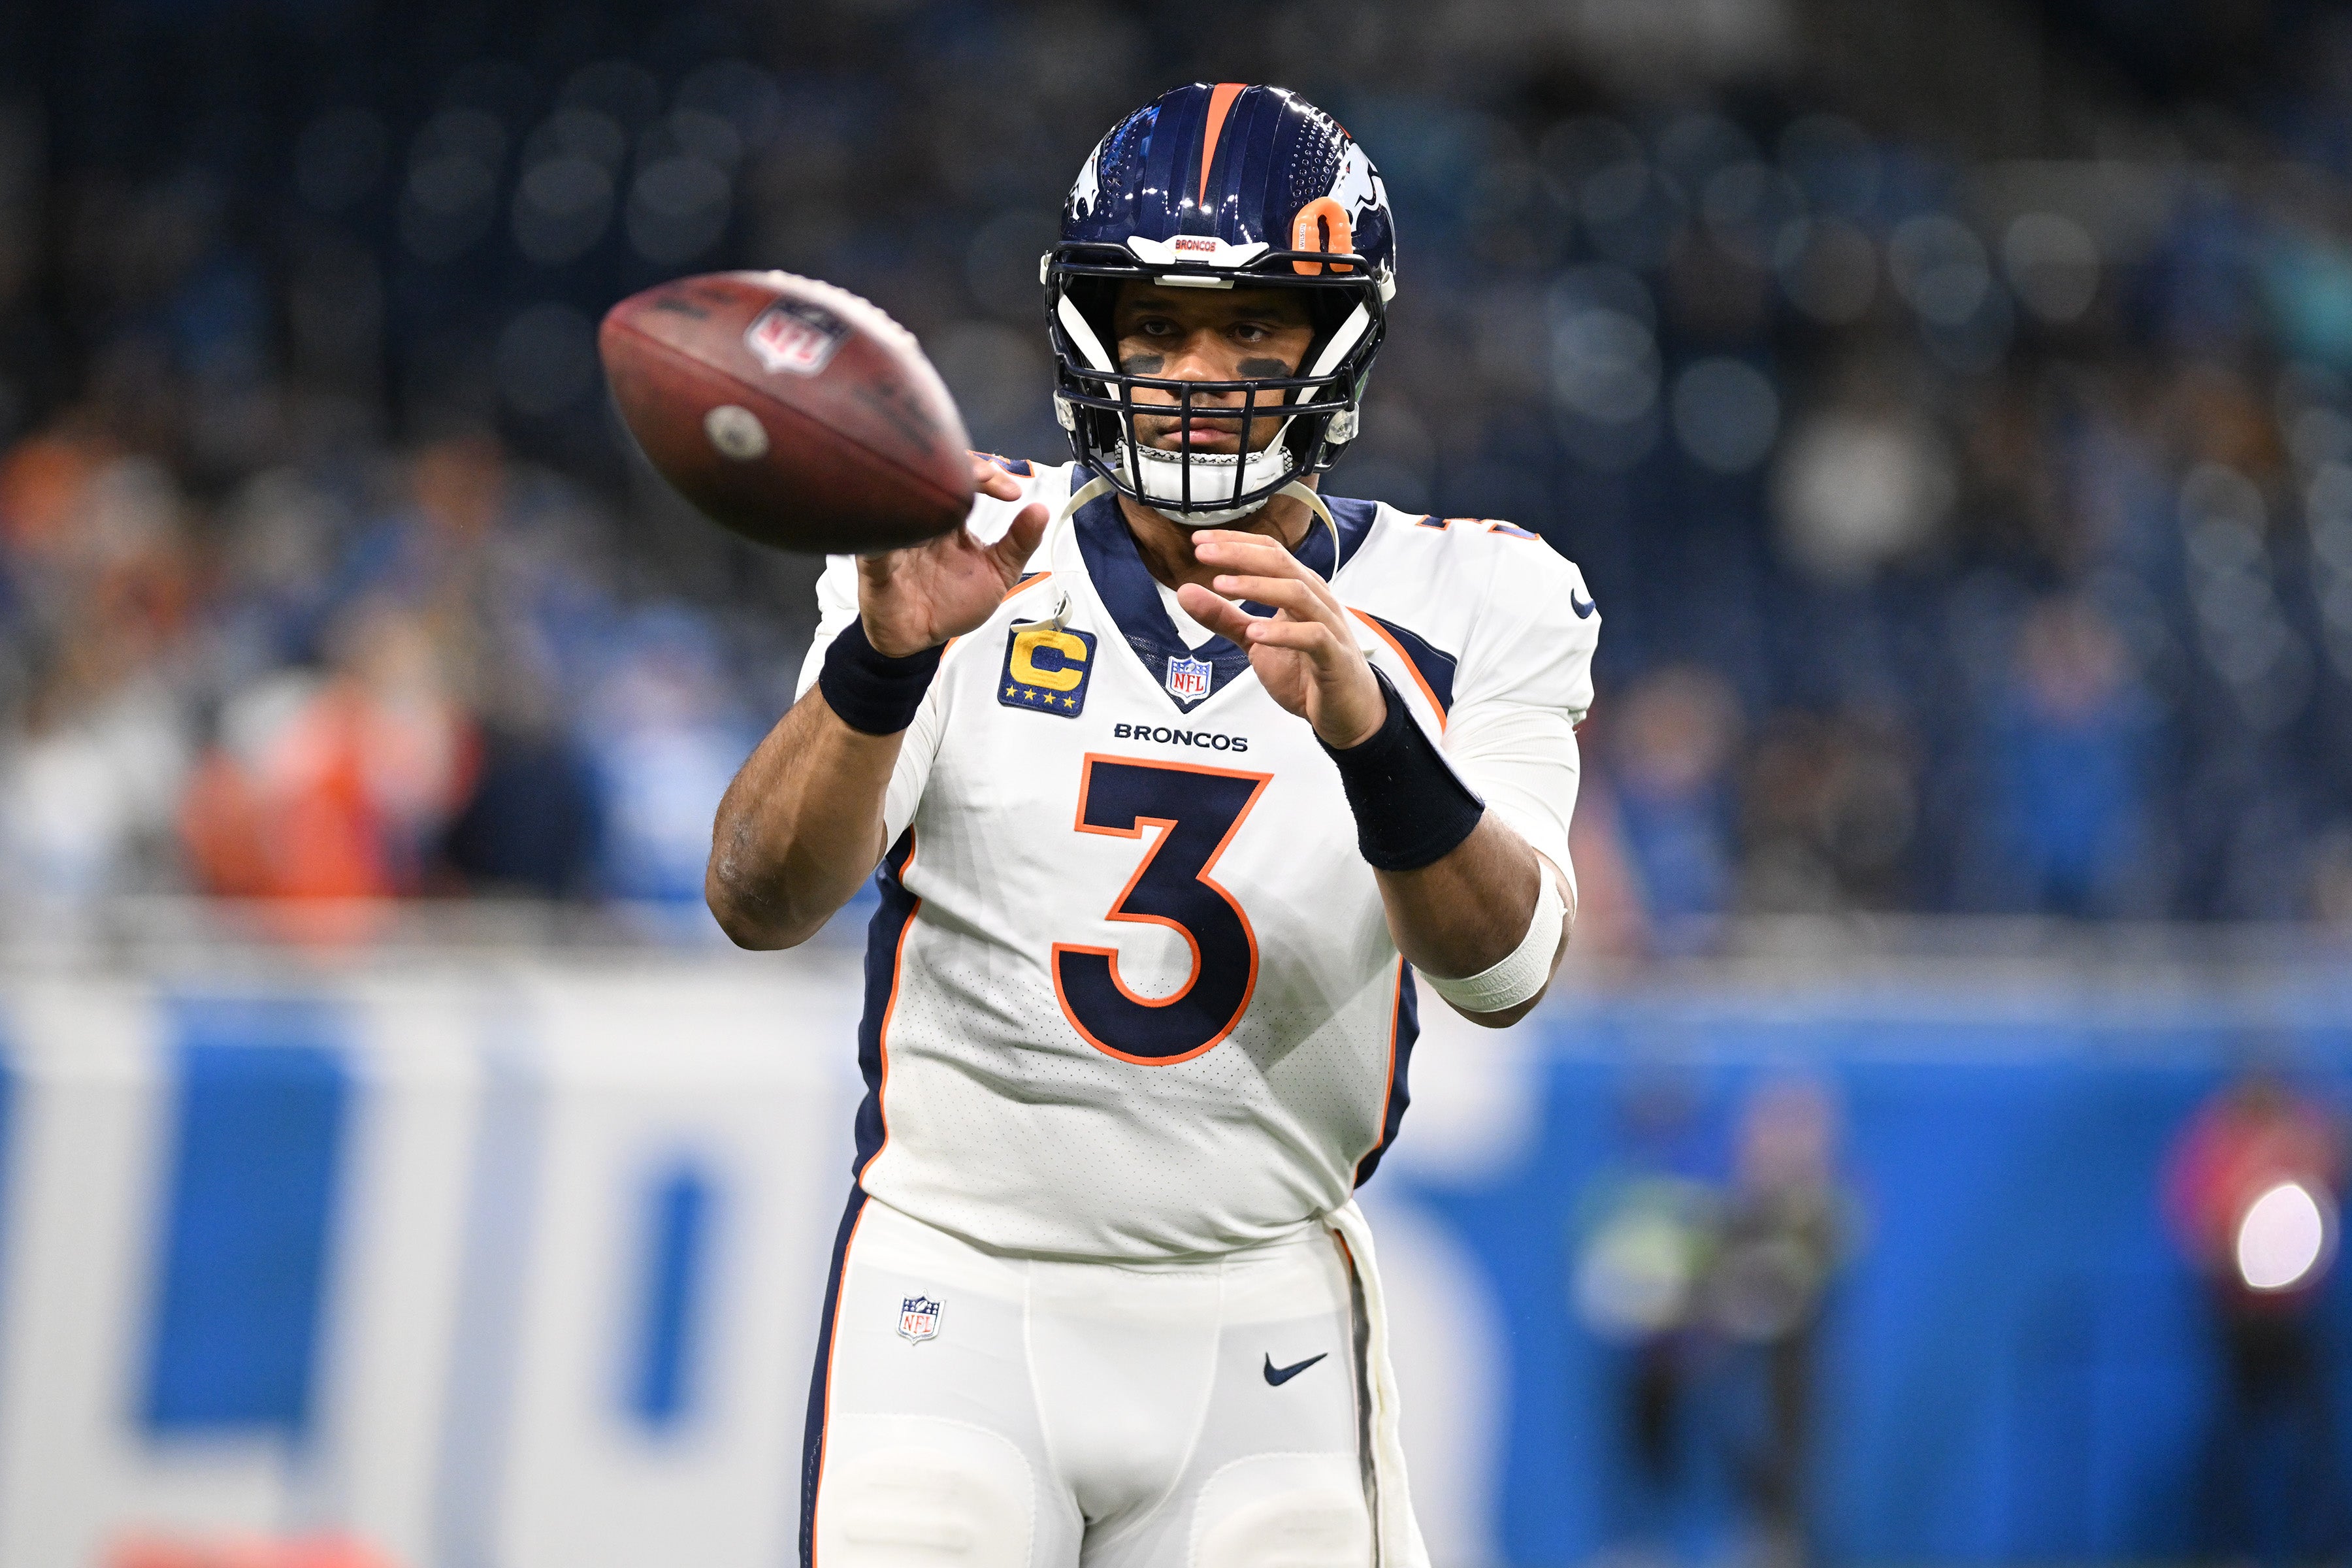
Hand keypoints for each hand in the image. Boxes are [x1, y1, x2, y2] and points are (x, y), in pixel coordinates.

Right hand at [857, 456, 1048, 656]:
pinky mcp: (874, 558)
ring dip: (925, 488)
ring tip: (951, 490)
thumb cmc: (953, 602)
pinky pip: (875, 539)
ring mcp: (896, 534)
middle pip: (933, 475)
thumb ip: (1019, 543)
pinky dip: (889, 529)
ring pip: (902, 495)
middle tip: (985, 478)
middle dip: (959, 470)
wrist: (919, 637)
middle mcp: (922, 517)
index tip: (1011, 492)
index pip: (963, 478)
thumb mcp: (998, 572)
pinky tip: (911, 526)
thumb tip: (1042, 509)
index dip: (986, 474)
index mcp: (949, 516)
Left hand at [1177, 530, 1385, 747]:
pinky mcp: (1334, 656)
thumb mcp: (1254, 641)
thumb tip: (1185, 591)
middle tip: (1204, 554)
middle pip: (1281, 563)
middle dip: (1240, 555)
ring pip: (1297, 593)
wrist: (1345, 711)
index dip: (1235, 542)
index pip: (1269, 552)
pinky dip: (1282, 632)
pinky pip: (1312, 636)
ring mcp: (1328, 626)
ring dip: (1257, 586)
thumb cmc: (1305, 669)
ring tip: (1221, 585)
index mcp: (1300, 588)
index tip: (1199, 540)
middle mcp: (1316, 599)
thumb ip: (1224, 617)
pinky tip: (1255, 632)